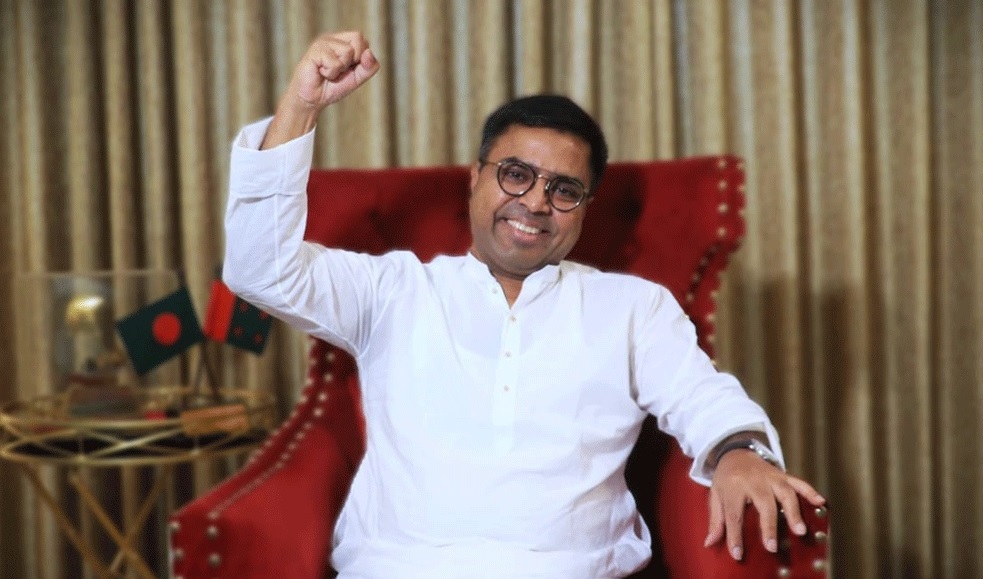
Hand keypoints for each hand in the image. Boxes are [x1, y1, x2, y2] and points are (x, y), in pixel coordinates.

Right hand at [263, 31, 380, 148]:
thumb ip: (369, 67)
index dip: (361, 58)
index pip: (363, 40)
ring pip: (347, 51)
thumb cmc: (332, 87)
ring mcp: (323, 42)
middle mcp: (333, 38)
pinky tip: (320, 72)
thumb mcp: (357, 78)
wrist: (312, 99)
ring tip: (328, 72)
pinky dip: (330, 73)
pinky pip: (334, 62)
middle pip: (358, 38)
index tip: (347, 69)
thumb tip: (369, 53)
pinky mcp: (314, 50)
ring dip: (340, 69)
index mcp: (343, 41)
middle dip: (353, 61)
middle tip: (338, 70)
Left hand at [704, 450, 825, 559]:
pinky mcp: (783, 474)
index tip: (737, 554)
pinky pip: (798, 482)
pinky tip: (820, 502)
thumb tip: (709, 542)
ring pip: (784, 492)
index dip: (735, 535)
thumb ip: (715, 519)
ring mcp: (771, 476)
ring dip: (793, 512)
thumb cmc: (726, 479)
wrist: (736, 452)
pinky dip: (810, 491)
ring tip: (800, 531)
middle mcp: (753, 480)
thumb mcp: (715, 495)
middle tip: (771, 547)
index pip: (733, 514)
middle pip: (763, 503)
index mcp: (733, 486)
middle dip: (768, 525)